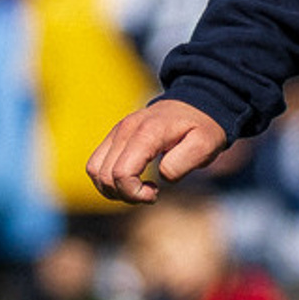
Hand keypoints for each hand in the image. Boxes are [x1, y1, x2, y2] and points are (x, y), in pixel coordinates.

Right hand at [86, 97, 229, 203]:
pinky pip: (96, 163)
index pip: (122, 173)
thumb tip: (161, 176)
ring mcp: (116, 131)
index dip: (134, 193)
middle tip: (151, 193)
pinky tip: (132, 179)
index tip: (156, 193)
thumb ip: (182, 163)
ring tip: (139, 188)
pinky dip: (108, 178)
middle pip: (105, 175)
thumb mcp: (204, 146)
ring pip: (94, 170)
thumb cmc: (202, 128)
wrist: (196, 105)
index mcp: (147, 133)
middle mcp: (125, 129)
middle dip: (125, 194)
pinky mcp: (114, 136)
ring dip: (113, 188)